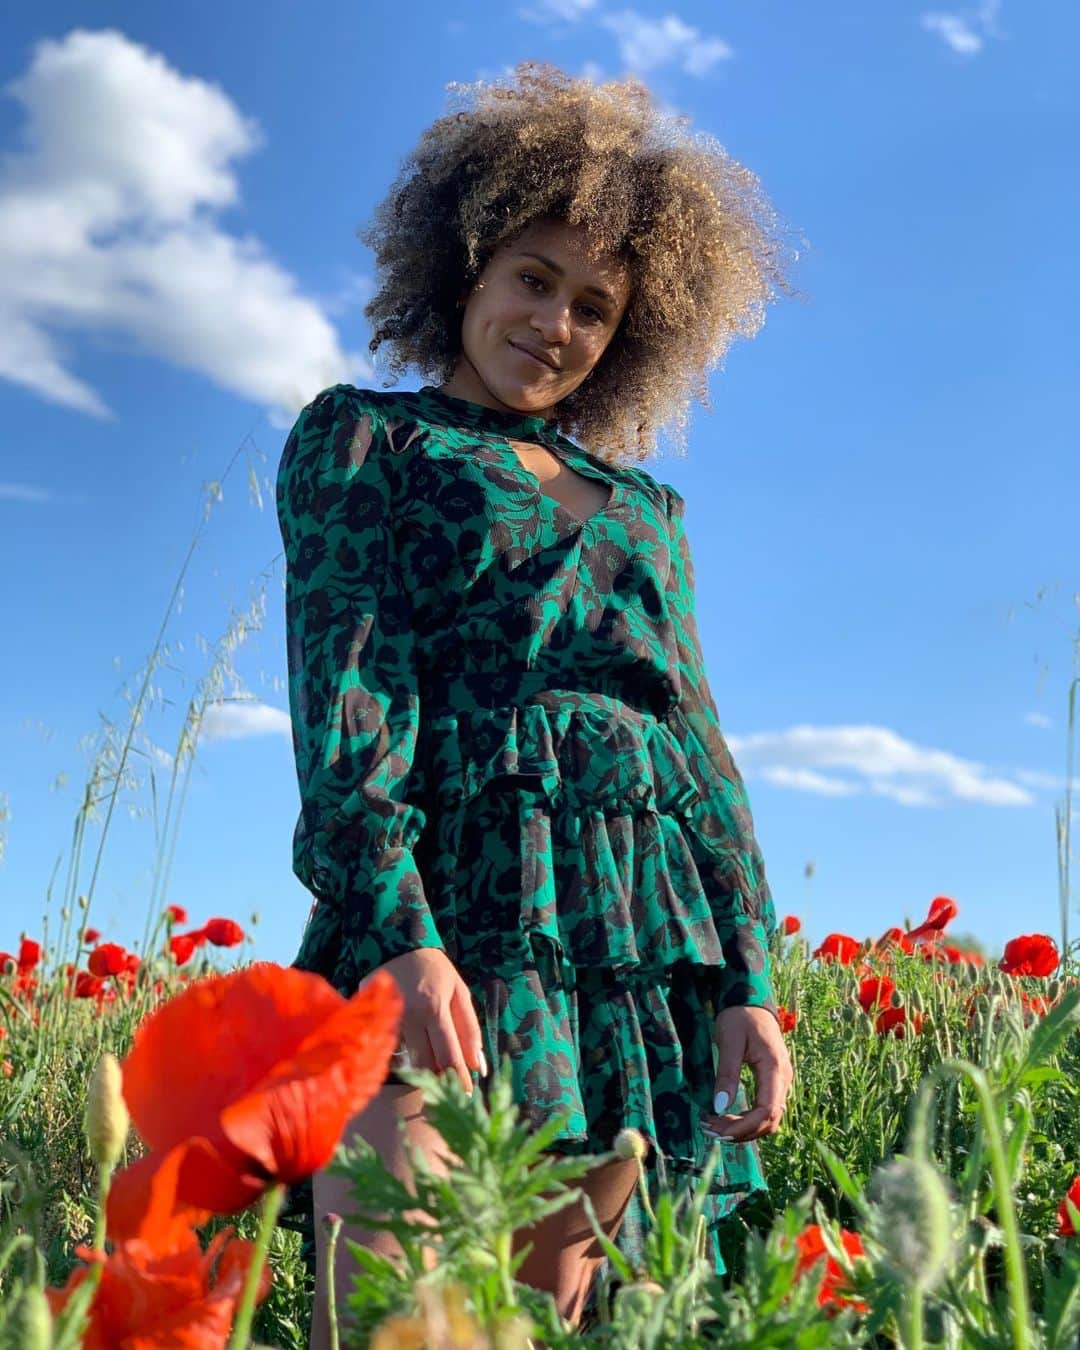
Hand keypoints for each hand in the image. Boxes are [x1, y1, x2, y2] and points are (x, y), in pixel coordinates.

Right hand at [379, 948, 485, 1095]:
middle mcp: (409, 1017)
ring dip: (425, 1068)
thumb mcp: (459, 992)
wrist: (396, 945)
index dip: (459, 1078)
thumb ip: (470, 1030)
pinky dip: (407, 1054)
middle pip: (426, 1064)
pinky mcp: (373, 1020)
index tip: (467, 1095)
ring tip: (436, 1068)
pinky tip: (414, 1047)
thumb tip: (480, 1066)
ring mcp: (388, 1020)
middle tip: (452, 1088)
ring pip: (409, 1059)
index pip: (449, 1055)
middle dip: (441, 1079)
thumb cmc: (435, 970)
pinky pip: (394, 1049)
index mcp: (434, 1008)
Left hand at [702, 1005, 792, 1143]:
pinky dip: (747, 1119)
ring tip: (714, 1127)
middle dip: (741, 1132)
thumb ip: (727, 1074)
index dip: (744, 1127)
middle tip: (710, 1130)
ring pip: (768, 1119)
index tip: (719, 1131)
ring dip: (744, 1128)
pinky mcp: (774, 1081)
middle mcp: (784, 1079)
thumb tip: (719, 1107)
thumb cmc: (739, 1016)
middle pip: (769, 1121)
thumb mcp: (729, 1042)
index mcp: (775, 1069)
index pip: (766, 1111)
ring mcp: (781, 1081)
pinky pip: (765, 1109)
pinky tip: (726, 1118)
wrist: (751, 1000)